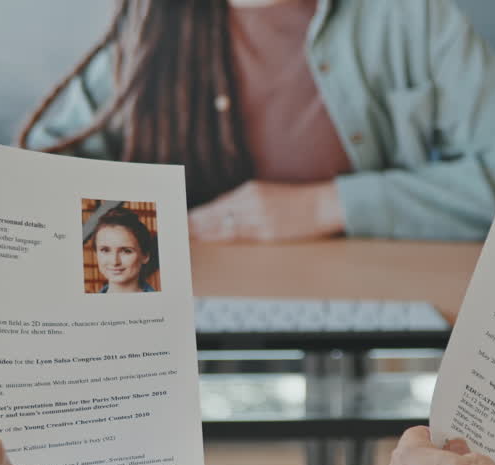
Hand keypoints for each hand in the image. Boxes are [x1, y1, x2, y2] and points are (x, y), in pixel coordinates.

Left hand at [188, 180, 344, 242]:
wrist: (323, 205)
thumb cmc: (297, 201)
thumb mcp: (267, 194)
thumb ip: (244, 202)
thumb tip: (220, 214)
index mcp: (249, 190)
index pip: (216, 205)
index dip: (196, 215)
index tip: (179, 220)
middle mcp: (249, 202)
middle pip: (213, 215)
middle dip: (191, 225)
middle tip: (171, 232)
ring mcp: (257, 218)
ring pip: (220, 227)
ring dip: (200, 234)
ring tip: (181, 239)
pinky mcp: (266, 233)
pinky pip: (237, 237)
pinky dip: (218, 239)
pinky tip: (206, 242)